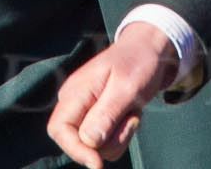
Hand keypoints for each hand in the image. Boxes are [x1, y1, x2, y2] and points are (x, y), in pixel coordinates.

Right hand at [46, 21, 179, 167]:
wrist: (152, 52)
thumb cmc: (138, 63)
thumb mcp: (127, 87)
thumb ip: (107, 114)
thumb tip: (88, 141)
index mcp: (75, 91)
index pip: (58, 129)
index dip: (74, 149)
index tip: (98, 163)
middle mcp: (76, 103)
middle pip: (78, 142)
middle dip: (109, 140)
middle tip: (131, 118)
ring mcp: (87, 112)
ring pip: (97, 146)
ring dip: (120, 136)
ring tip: (132, 110)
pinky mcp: (100, 119)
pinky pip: (108, 142)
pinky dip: (123, 134)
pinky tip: (131, 113)